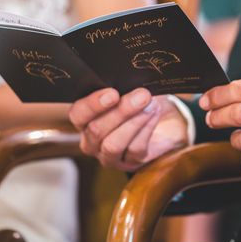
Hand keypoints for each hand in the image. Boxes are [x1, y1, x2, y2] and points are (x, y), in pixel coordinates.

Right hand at [69, 88, 187, 171]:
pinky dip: (147, 129)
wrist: (162, 120)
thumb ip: (121, 85)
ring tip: (150, 105)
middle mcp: (91, 141)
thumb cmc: (138, 100)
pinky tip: (154, 114)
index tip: (112, 93)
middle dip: (121, 111)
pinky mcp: (129, 163)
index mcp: (84, 119)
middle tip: (141, 95)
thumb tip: (126, 78)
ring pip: (113, 144)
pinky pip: (135, 149)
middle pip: (97, 130)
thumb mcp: (127, 89)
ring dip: (134, 122)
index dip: (93, 105)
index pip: (78, 114)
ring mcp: (108, 156)